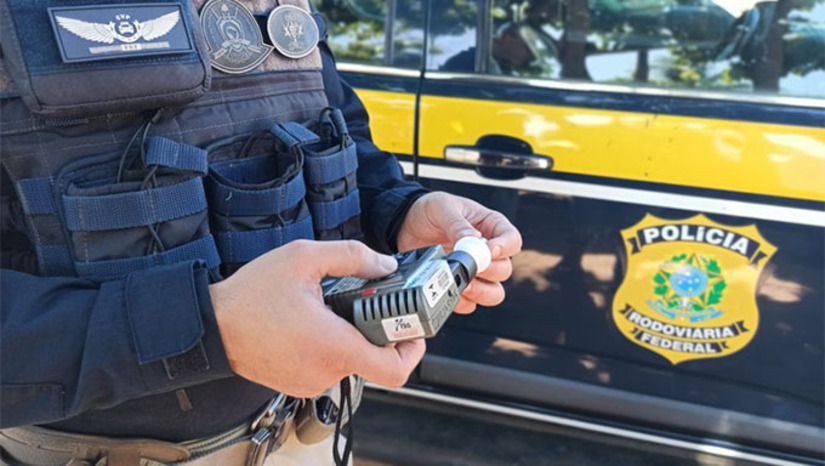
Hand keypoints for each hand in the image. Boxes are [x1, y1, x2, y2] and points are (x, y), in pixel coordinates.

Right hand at [210, 240, 425, 397]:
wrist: (210, 325)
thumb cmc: (250, 296)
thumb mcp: (304, 258)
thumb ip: (352, 257)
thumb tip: (385, 265)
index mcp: (334, 345)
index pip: (394, 369)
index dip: (413, 351)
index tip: (413, 330)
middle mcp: (326, 370)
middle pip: (373, 357)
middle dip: (374, 329)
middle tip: (364, 303)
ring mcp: (312, 381)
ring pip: (350, 360)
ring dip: (348, 336)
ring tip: (327, 309)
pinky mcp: (299, 383)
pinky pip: (328, 365)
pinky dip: (328, 345)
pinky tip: (310, 323)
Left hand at [397, 192, 521, 313]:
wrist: (403, 225)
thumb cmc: (429, 210)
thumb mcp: (443, 207)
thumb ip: (458, 224)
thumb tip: (473, 240)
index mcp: (490, 227)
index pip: (512, 240)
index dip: (505, 248)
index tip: (489, 249)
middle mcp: (486, 252)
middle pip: (504, 270)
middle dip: (489, 270)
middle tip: (470, 265)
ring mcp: (474, 273)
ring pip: (494, 293)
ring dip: (480, 291)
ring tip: (462, 282)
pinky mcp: (458, 287)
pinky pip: (469, 304)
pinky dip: (461, 301)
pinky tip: (448, 289)